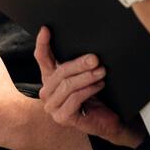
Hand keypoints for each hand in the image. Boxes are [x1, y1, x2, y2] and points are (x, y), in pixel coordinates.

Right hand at [35, 27, 143, 147]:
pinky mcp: (62, 117)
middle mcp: (47, 92)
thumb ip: (78, 64)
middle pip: (60, 72)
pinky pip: (75, 98)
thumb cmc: (96, 95)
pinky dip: (89, 90)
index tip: (46, 29)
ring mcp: (52, 106)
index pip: (42, 58)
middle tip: (95, 58)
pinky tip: (99, 84)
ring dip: (87, 77)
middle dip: (79, 64)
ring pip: (68, 85)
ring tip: (101, 71)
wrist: (108, 120)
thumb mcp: (85, 75)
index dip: (42, 43)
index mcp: (49, 78)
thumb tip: (85, 47)